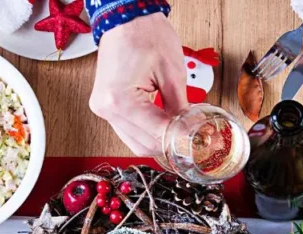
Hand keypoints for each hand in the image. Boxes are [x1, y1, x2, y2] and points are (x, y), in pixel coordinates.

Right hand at [89, 13, 187, 155]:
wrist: (126, 18)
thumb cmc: (145, 35)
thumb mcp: (172, 73)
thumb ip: (181, 108)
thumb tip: (192, 131)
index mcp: (120, 100)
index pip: (157, 133)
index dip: (181, 139)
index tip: (199, 140)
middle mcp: (106, 109)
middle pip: (144, 145)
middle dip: (170, 144)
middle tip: (193, 138)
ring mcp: (103, 109)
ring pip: (136, 143)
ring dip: (159, 141)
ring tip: (180, 130)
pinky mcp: (106, 107)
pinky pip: (130, 131)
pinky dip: (148, 132)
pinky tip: (165, 124)